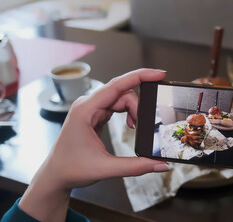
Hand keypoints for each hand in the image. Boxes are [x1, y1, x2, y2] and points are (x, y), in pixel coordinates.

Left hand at [19, 69, 168, 221]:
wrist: (55, 175)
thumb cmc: (71, 168)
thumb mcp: (105, 168)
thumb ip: (136, 166)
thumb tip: (160, 164)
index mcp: (85, 110)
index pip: (116, 85)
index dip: (139, 76)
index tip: (158, 74)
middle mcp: (87, 104)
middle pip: (122, 92)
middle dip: (138, 105)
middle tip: (144, 124)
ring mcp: (91, 108)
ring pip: (121, 98)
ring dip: (134, 110)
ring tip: (136, 127)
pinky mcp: (96, 113)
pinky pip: (117, 104)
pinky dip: (129, 112)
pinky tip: (131, 124)